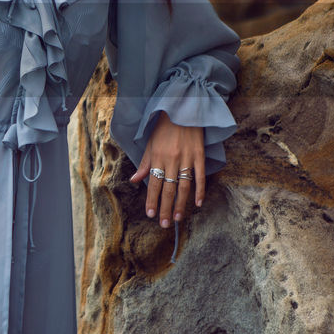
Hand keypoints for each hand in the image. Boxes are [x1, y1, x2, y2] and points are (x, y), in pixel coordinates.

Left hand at [129, 112, 205, 227]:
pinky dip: (200, 191)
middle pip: (168, 189)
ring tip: (178, 218)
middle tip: (164, 224)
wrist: (183, 109)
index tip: (150, 214)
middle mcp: (171, 159)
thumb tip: (134, 180)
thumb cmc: (164, 128)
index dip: (151, 200)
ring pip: (183, 186)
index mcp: (157, 157)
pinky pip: (200, 176)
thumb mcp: (150, 143)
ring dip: (181, 204)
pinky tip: (198, 203)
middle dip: (165, 208)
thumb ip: (144, 164)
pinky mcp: (199, 155)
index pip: (153, 184)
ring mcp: (186, 158)